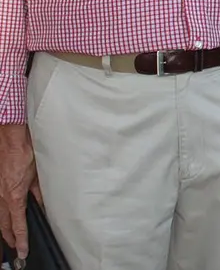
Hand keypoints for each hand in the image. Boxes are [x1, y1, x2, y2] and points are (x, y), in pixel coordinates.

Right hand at [0, 124, 39, 259]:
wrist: (11, 141)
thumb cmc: (25, 155)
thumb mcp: (37, 176)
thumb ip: (39, 193)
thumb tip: (43, 205)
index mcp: (14, 197)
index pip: (17, 225)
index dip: (21, 239)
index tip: (23, 250)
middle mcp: (2, 197)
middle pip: (4, 225)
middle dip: (9, 239)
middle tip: (16, 249)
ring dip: (3, 230)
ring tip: (9, 239)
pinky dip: (1, 216)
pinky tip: (4, 219)